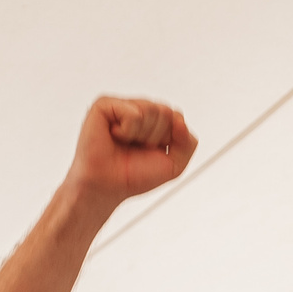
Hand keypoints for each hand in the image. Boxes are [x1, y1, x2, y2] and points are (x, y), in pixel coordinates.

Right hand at [65, 96, 197, 209]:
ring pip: (152, 110)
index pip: (176, 116)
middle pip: (166, 111)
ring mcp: (121, 105)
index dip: (170, 139)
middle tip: (137, 147)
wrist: (108, 186)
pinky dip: (129, 130)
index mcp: (153, 120)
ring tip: (126, 142)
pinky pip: (134, 112)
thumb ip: (188, 142)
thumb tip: (179, 118)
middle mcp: (137, 109)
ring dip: (143, 135)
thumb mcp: (174, 165)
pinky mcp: (104, 104)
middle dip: (157, 137)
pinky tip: (115, 135)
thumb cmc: (135, 176)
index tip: (152, 151)